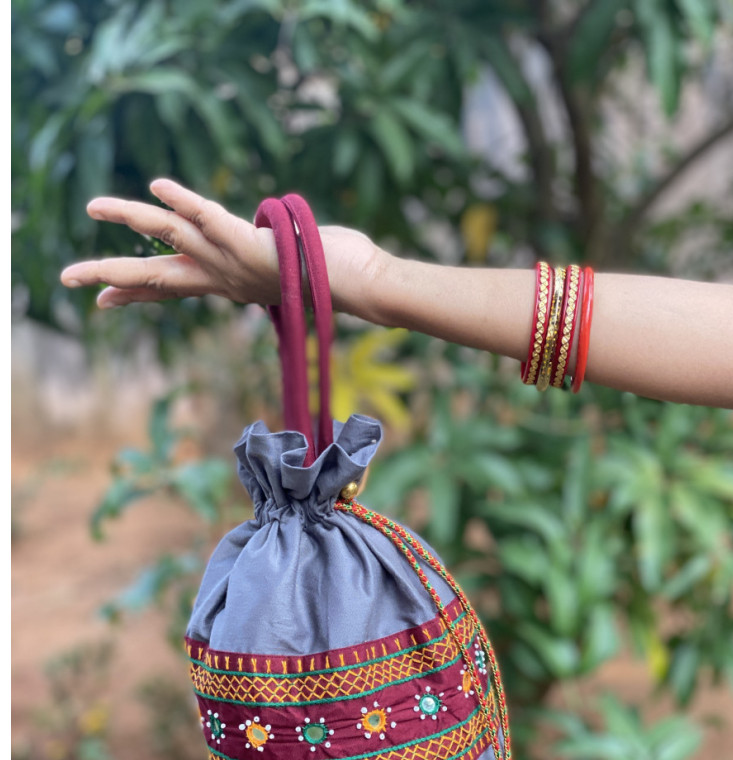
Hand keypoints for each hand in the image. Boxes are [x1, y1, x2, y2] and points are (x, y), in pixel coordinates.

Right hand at [60, 178, 384, 316]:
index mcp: (229, 285)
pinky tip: (158, 185)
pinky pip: (213, 220)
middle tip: (69, 280)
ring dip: (131, 218)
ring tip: (94, 206)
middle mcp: (225, 279)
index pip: (173, 290)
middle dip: (111, 276)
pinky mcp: (253, 247)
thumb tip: (264, 248)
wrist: (365, 287)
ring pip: (173, 239)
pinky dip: (185, 201)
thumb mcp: (285, 269)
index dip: (136, 293)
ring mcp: (237, 264)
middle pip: (157, 277)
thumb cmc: (333, 277)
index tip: (104, 302)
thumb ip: (264, 257)